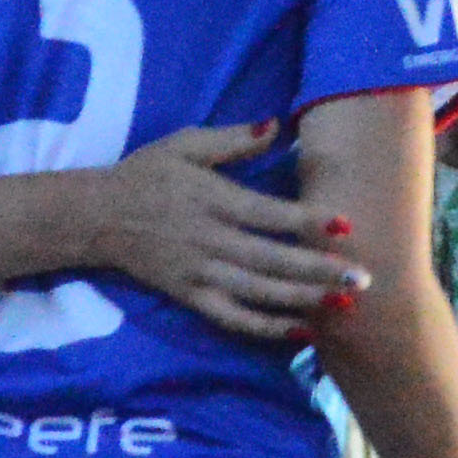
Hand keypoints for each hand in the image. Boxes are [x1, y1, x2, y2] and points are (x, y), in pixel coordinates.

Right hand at [87, 121, 359, 340]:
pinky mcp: (191, 296)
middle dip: (319, 271)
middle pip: (272, 260)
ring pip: (258, 293)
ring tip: (342, 305)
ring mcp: (200, 273)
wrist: (96, 215)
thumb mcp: (185, 144)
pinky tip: (300, 332)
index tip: (345, 226)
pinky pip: (233, 318)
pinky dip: (266, 328)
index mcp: (212, 200)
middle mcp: (209, 240)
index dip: (308, 222)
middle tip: (361, 279)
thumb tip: (276, 126)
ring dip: (302, 301)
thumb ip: (232, 140)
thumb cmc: (146, 173)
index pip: (268, 215)